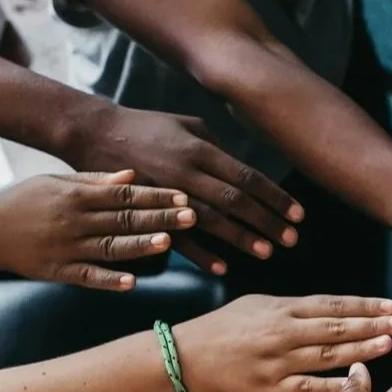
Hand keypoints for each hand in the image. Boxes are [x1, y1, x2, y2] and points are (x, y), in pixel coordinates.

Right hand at [0, 171, 192, 289]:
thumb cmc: (22, 202)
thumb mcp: (55, 183)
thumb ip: (94, 181)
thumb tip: (132, 175)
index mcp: (76, 195)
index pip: (124, 194)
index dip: (155, 196)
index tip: (183, 196)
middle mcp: (73, 220)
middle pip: (124, 219)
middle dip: (159, 218)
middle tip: (193, 216)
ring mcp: (66, 247)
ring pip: (111, 247)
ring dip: (141, 246)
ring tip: (169, 243)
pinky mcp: (57, 271)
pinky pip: (88, 277)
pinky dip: (110, 280)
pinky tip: (133, 282)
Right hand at [65, 104, 303, 274]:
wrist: (93, 133)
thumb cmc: (148, 128)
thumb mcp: (188, 124)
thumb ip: (220, 147)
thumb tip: (248, 171)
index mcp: (200, 149)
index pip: (247, 176)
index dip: (275, 196)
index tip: (298, 214)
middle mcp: (187, 171)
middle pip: (235, 200)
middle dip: (266, 221)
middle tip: (291, 239)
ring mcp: (166, 191)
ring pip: (211, 219)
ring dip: (240, 238)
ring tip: (267, 253)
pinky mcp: (146, 209)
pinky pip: (177, 236)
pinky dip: (201, 254)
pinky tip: (223, 267)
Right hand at [172, 293, 391, 391]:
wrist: (187, 358)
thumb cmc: (225, 328)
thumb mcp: (258, 305)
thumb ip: (295, 308)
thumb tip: (336, 308)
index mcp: (281, 310)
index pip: (331, 305)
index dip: (363, 305)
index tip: (390, 305)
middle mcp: (282, 334)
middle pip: (335, 328)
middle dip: (371, 325)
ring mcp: (278, 363)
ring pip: (327, 356)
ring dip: (360, 351)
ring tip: (387, 344)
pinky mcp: (272, 390)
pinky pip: (309, 387)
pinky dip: (333, 384)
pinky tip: (357, 380)